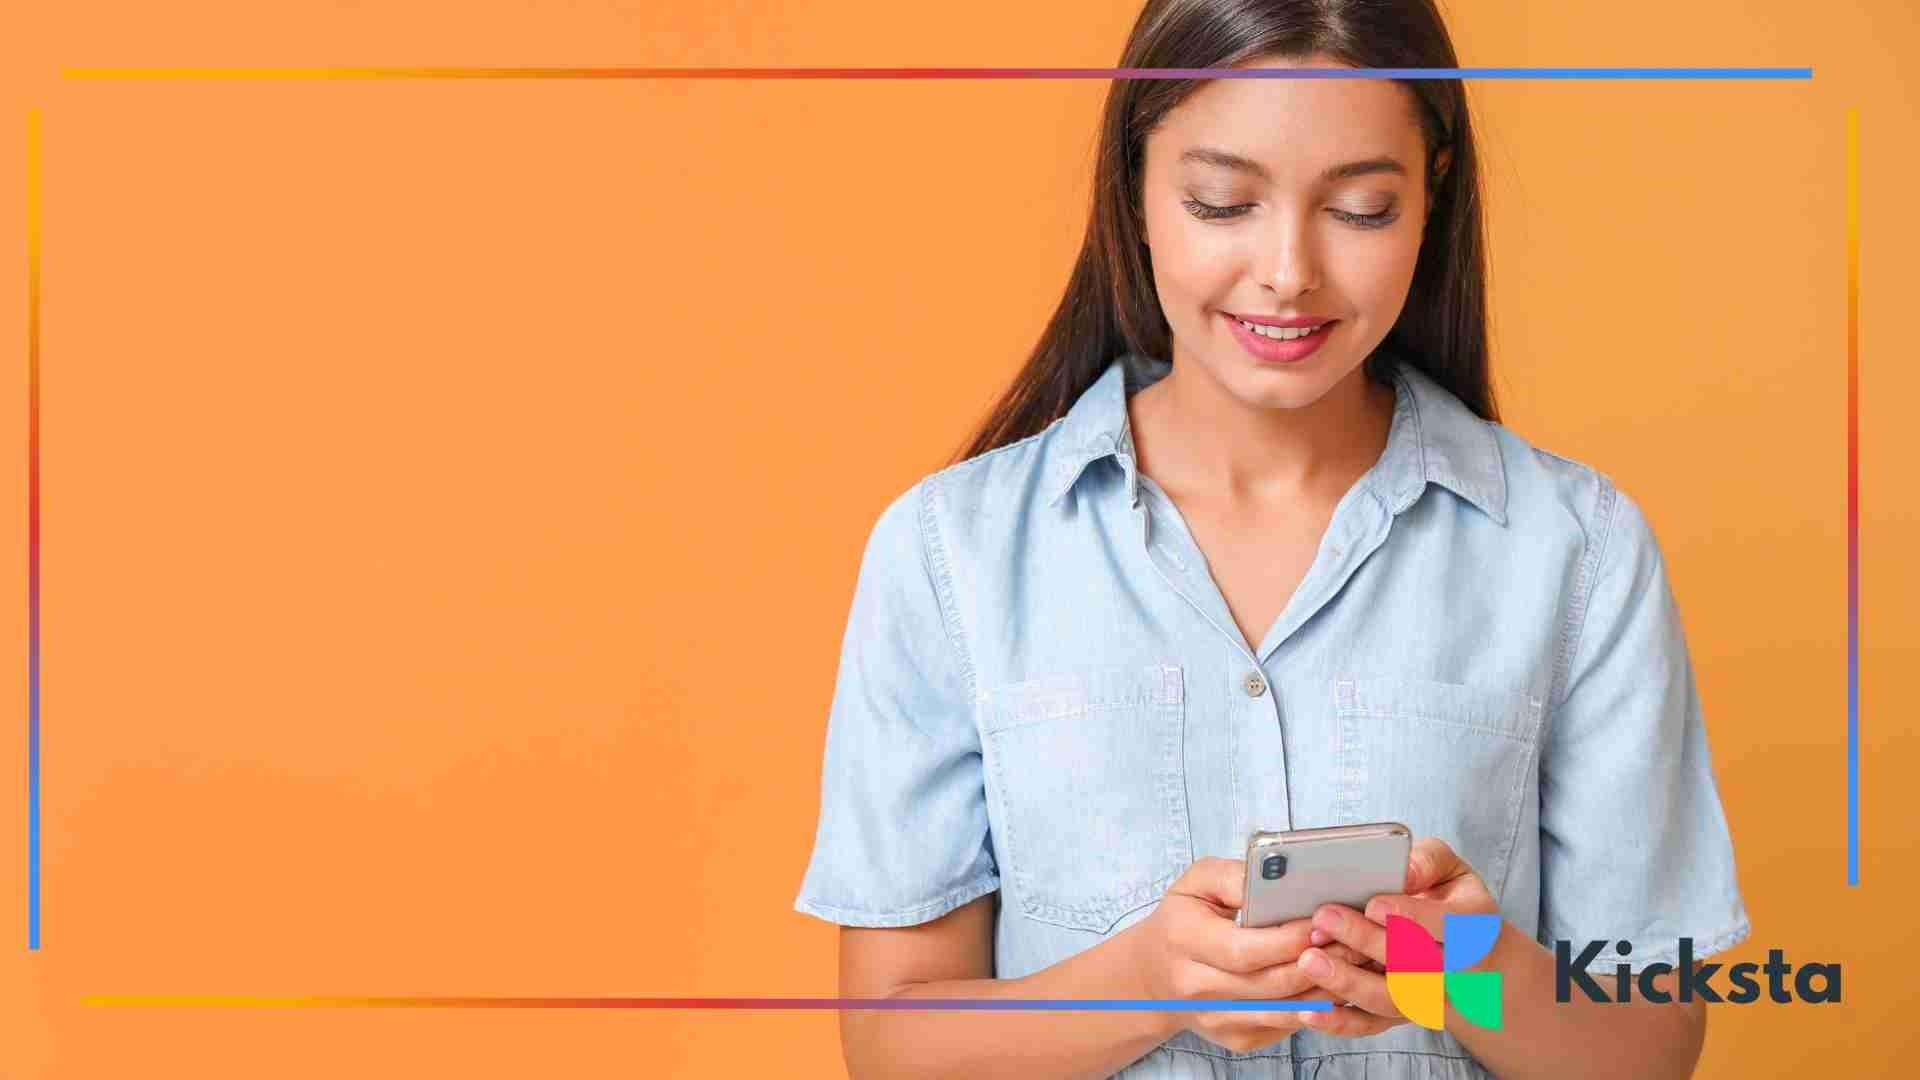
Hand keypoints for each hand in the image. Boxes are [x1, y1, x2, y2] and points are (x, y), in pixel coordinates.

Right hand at [1126, 857, 1383, 1052]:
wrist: (1155, 974)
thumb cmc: (1183, 919)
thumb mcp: (1197, 882)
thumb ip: (1234, 876)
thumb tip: (1276, 877)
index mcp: (1185, 941)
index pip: (1246, 950)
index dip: (1291, 939)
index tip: (1324, 922)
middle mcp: (1197, 988)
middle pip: (1273, 984)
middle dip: (1320, 962)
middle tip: (1357, 940)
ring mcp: (1217, 1020)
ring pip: (1286, 1010)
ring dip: (1327, 988)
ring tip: (1357, 962)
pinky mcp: (1237, 1038)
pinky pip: (1287, 1024)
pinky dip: (1316, 1005)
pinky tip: (1337, 982)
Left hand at [1289, 836, 1502, 1038]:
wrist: (1474, 957)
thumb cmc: (1451, 902)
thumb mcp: (1450, 870)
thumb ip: (1428, 862)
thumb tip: (1402, 869)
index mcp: (1475, 926)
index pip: (1448, 926)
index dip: (1411, 917)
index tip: (1374, 904)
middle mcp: (1458, 972)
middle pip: (1414, 965)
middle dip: (1366, 941)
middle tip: (1324, 919)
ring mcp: (1430, 1000)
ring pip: (1391, 1000)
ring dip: (1348, 982)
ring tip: (1310, 960)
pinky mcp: (1402, 1016)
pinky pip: (1372, 1025)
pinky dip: (1340, 1022)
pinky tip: (1308, 1011)